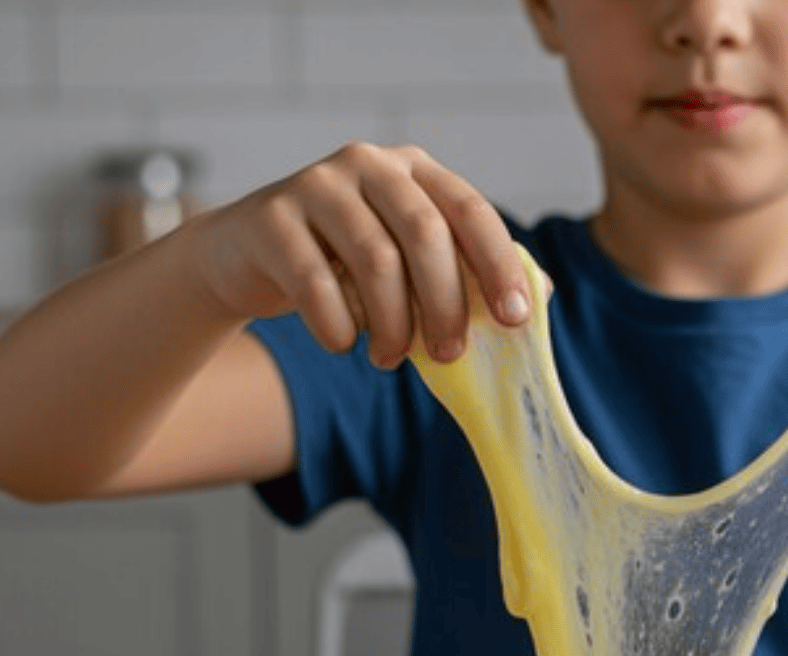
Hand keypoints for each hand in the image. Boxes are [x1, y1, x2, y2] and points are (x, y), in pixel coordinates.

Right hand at [186, 143, 535, 366]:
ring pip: (374, 259)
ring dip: (392, 324)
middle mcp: (369, 164)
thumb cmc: (342, 264)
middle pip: (425, 234)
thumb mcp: (408, 262)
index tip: (517, 318)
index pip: (470, 209)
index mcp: (414, 168)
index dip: (499, 264)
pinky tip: (343, 344)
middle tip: (450, 355)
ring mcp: (317, 184)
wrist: (246, 257)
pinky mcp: (272, 217)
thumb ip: (469, 272)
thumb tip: (542, 298)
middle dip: (446, 303)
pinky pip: (315, 282)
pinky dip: (337, 326)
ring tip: (390, 359)